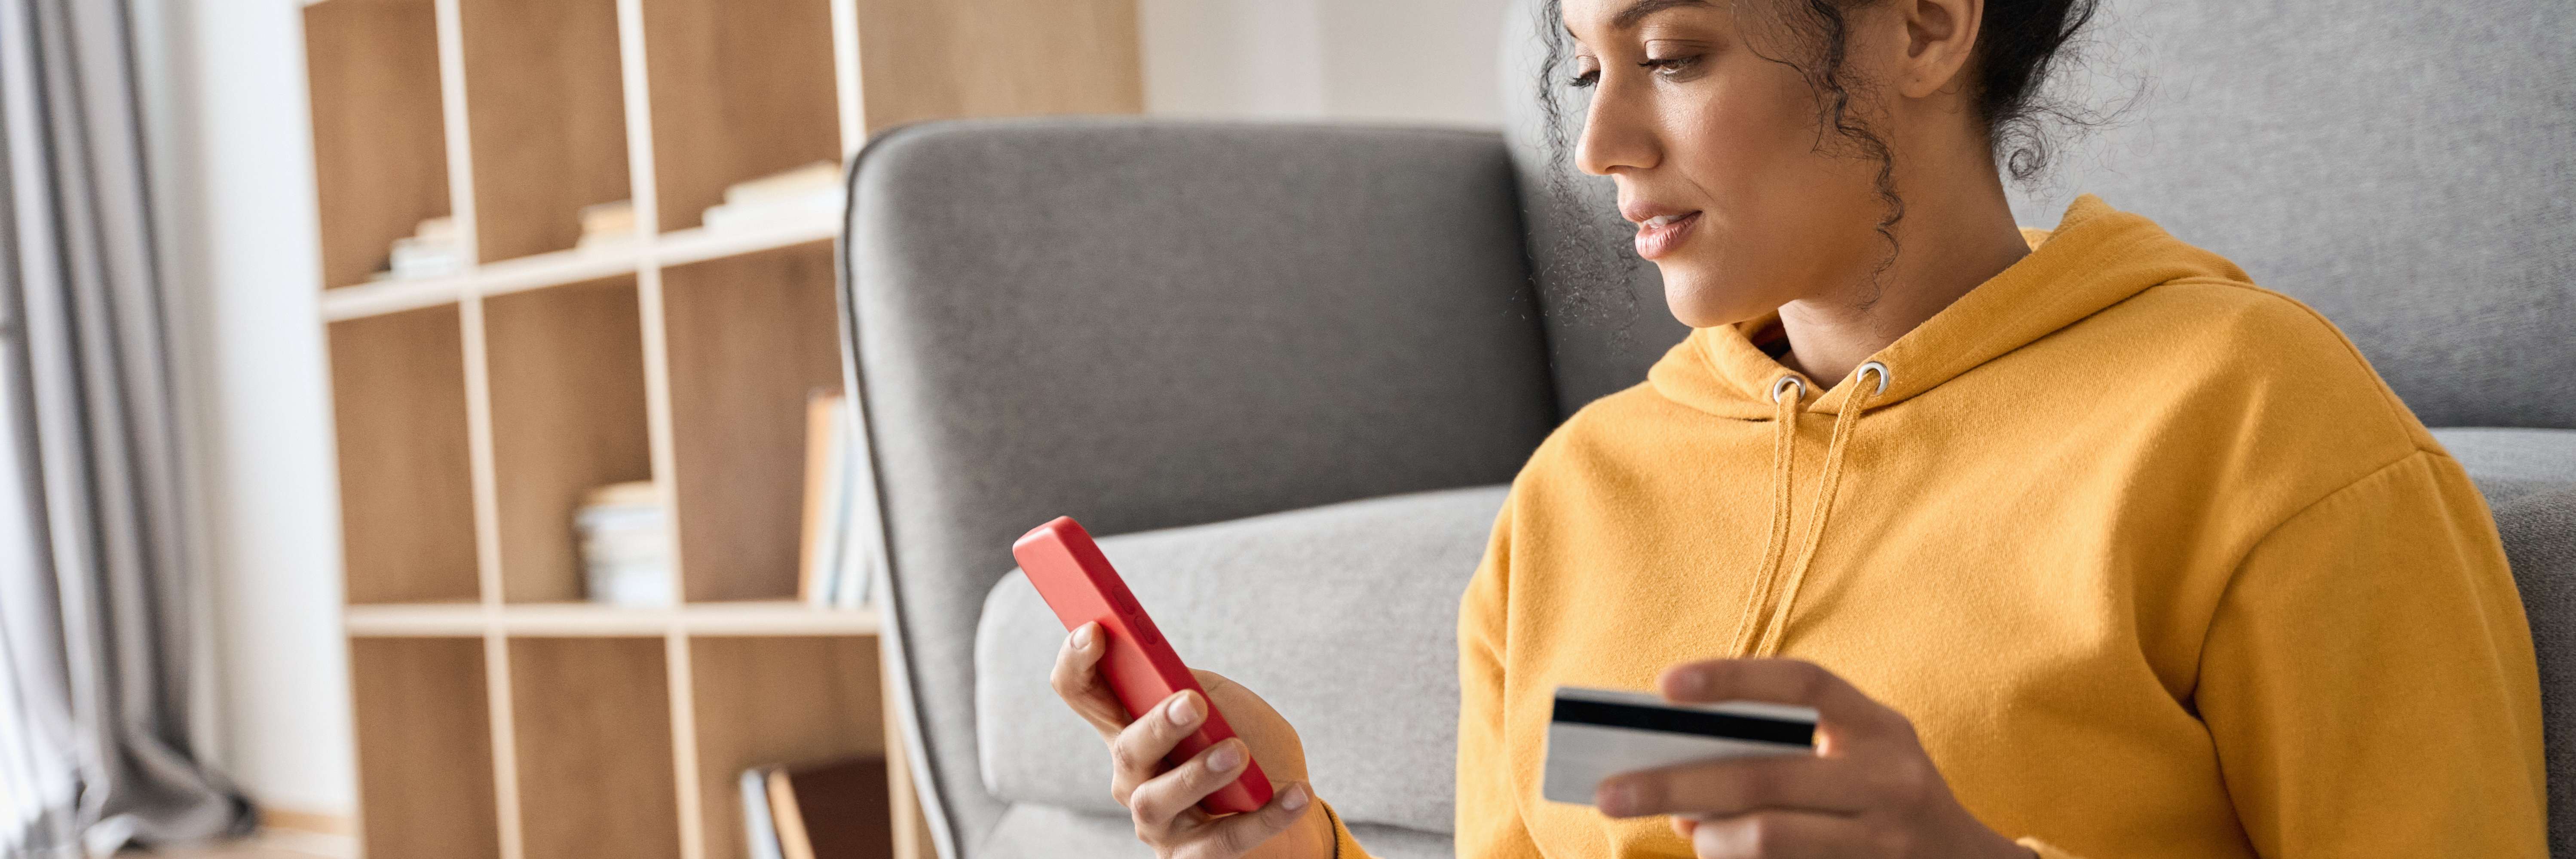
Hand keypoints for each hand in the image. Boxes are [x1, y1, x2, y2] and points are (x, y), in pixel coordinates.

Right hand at [1051, 622, 1335, 858]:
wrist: (1291, 804)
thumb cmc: (1250, 745)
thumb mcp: (1224, 703)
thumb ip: (1194, 684)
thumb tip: (1173, 675)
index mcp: (1132, 727)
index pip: (1083, 692)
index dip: (1077, 662)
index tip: (1095, 631)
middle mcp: (1134, 777)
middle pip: (1126, 749)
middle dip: (1156, 726)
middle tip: (1192, 704)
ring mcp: (1159, 822)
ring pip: (1158, 801)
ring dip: (1199, 773)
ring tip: (1238, 753)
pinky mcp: (1193, 857)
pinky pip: (1223, 840)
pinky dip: (1265, 816)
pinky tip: (1296, 793)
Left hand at [1595, 659, 2033, 858]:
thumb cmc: (1889, 800)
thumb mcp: (1857, 758)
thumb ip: (1784, 750)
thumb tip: (1680, 775)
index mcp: (1879, 727)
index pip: (1802, 684)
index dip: (1733, 677)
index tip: (1664, 686)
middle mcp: (1889, 779)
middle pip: (1763, 778)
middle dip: (1673, 785)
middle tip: (1609, 793)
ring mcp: (1884, 841)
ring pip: (1765, 839)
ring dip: (1710, 840)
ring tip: (1691, 832)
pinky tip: (1721, 853)